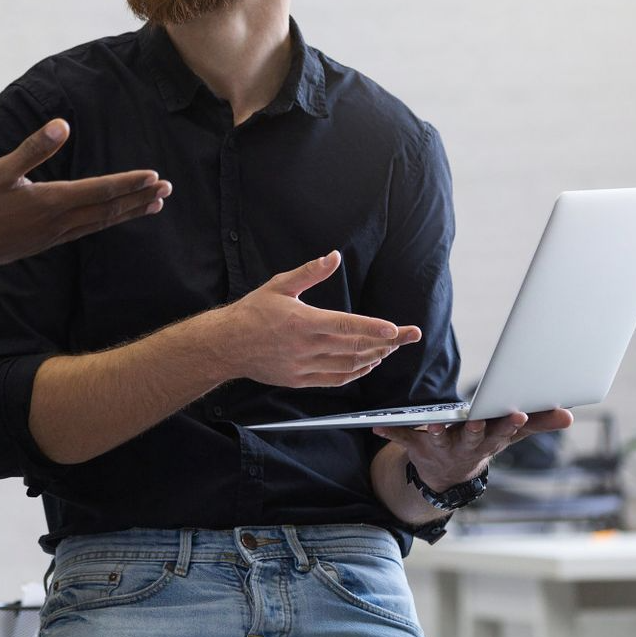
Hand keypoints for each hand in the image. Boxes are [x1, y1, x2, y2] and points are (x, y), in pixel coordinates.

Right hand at [0, 119, 171, 279]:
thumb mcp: (1, 171)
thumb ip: (34, 148)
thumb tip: (62, 125)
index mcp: (51, 202)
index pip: (100, 191)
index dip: (128, 183)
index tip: (154, 177)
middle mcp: (59, 222)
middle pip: (109, 209)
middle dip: (139, 198)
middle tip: (168, 189)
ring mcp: (55, 236)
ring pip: (101, 223)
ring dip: (129, 212)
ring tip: (154, 204)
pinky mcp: (48, 242)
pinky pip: (87, 231)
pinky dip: (108, 222)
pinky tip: (114, 218)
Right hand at [208, 250, 420, 386]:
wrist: (226, 345)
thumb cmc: (252, 312)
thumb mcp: (279, 285)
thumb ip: (310, 272)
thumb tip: (333, 256)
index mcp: (303, 322)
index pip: (346, 325)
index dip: (373, 328)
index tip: (395, 329)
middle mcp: (306, 347)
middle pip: (355, 347)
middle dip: (387, 342)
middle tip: (408, 336)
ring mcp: (304, 366)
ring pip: (349, 365)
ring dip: (374, 356)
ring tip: (391, 347)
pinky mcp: (300, 380)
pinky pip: (335, 379)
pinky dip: (356, 372)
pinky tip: (368, 364)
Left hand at [373, 408, 573, 490]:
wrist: (447, 473)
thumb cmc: (483, 442)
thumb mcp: (510, 433)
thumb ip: (538, 422)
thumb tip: (568, 414)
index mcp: (489, 439)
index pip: (504, 430)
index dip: (510, 422)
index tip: (518, 411)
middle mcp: (466, 446)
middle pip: (473, 438)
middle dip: (477, 430)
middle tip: (478, 420)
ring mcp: (441, 447)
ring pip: (440, 440)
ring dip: (436, 433)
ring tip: (433, 426)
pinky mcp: (417, 445)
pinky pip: (402, 438)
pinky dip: (389, 432)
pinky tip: (375, 426)